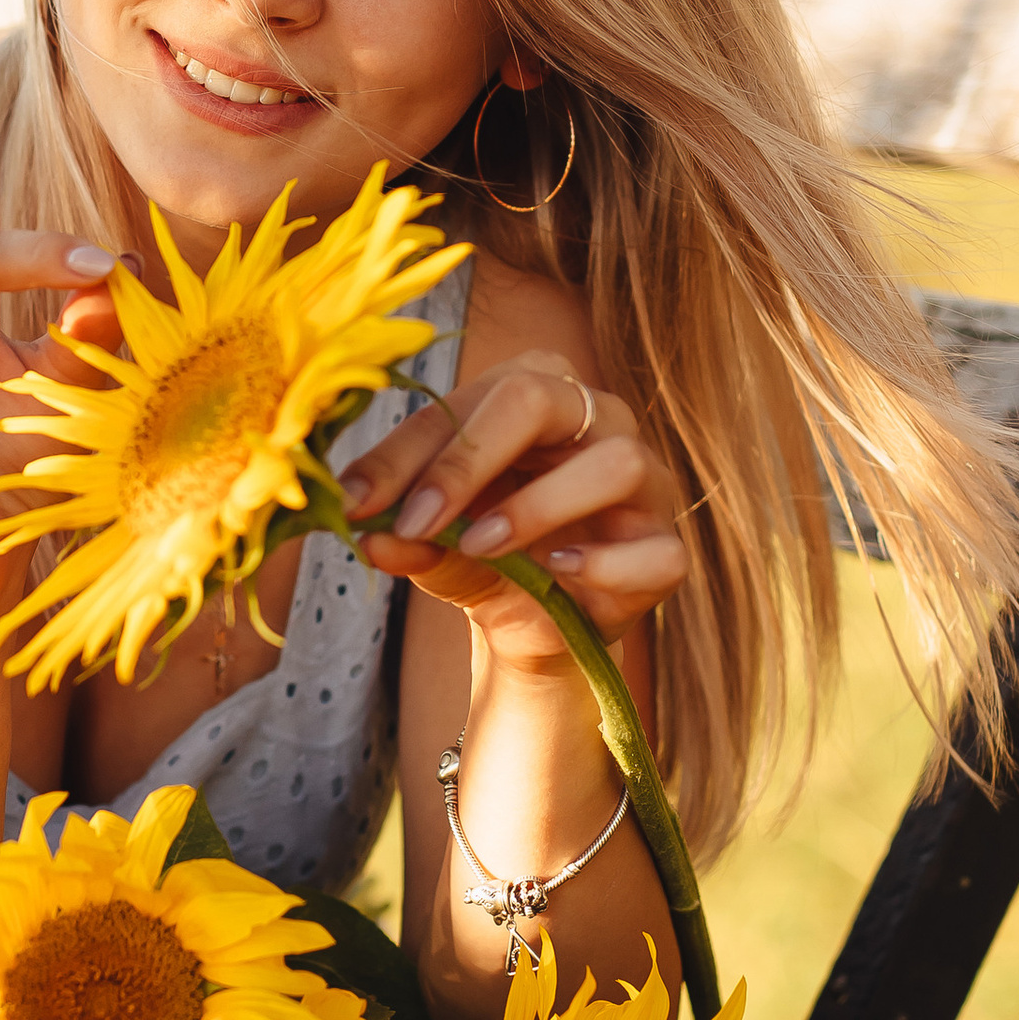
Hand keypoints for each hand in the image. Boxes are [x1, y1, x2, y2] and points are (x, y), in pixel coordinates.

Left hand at [339, 353, 686, 668]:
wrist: (541, 627)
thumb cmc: (489, 557)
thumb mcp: (435, 546)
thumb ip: (408, 537)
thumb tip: (369, 537)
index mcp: (532, 392)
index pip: (461, 402)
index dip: (400, 455)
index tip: (352, 504)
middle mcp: (596, 420)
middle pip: (540, 397)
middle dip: (466, 460)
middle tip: (414, 520)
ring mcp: (645, 482)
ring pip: (616, 462)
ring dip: (539, 506)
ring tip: (481, 546)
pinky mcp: (667, 549)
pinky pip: (657, 550)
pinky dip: (604, 564)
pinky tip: (557, 575)